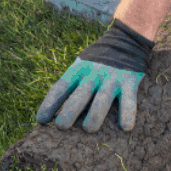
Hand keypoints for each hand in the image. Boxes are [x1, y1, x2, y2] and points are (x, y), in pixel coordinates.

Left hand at [36, 20, 153, 131]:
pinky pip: (129, 100)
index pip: (60, 87)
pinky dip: (127, 113)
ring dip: (95, 115)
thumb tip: (55, 111)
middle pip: (79, 95)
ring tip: (88, 129)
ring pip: (102, 99)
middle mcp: (93, 74)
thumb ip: (72, 84)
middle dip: (69, 111)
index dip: (50, 103)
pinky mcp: (130, 81)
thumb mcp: (80, 66)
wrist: (125, 41)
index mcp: (77, 70)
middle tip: (61, 126)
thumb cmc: (96, 61)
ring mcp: (111, 78)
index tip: (41, 119)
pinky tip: (125, 127)